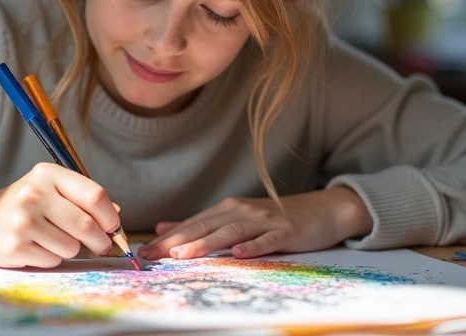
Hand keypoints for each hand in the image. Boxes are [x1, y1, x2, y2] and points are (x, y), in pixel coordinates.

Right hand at [0, 163, 121, 267]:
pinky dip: (52, 258)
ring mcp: (22, 221)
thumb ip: (82, 198)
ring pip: (71, 247)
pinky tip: (37, 247)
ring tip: (54, 240)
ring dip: (71, 249)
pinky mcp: (14, 247)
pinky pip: (53, 260)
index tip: (114, 227)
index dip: (110, 216)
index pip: (94, 195)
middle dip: (100, 240)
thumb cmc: (25, 205)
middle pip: (86, 224)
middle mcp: (33, 194)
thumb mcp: (50, 190)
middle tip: (102, 246)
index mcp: (46, 174)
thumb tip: (116, 214)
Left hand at [137, 186, 372, 260]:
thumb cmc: (275, 218)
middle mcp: (241, 211)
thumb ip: (201, 224)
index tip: (143, 251)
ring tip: (182, 255)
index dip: (166, 238)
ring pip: (229, 232)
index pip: (191, 224)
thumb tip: (164, 228)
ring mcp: (264, 220)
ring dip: (205, 243)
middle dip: (176, 241)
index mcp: (227, 209)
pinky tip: (239, 253)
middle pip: (204, 226)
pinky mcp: (285, 231)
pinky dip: (252, 246)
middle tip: (152, 255)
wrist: (322, 210)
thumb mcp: (237, 217)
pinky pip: (266, 240)